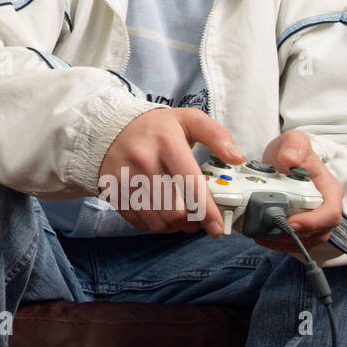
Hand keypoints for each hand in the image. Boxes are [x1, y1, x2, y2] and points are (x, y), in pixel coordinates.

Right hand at [99, 106, 244, 237]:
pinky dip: (153, 224)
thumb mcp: (188, 119)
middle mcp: (143, 160)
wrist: (110, 125)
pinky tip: (160, 214)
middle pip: (174, 210)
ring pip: (156, 221)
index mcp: (166, 142)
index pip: (191, 185)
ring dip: (173, 227)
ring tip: (180, 218)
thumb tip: (236, 157)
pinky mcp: (112, 189)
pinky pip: (137, 221)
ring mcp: (124, 176)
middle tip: (197, 219)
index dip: (207, 212)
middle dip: (191, 222)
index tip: (217, 227)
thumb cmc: (156, 127)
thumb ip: (217, 135)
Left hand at [253, 129, 343, 254]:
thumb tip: (290, 159)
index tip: (291, 223)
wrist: (286, 158)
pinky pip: (296, 241)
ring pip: (306, 241)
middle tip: (267, 232)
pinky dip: (279, 242)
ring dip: (284, 242)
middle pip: (318, 233)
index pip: (330, 214)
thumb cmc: (294, 151)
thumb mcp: (294, 141)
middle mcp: (326, 208)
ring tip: (260, 236)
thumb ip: (294, 146)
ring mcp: (315, 219)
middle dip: (294, 236)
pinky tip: (261, 236)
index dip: (313, 223)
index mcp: (330, 190)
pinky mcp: (302, 225)